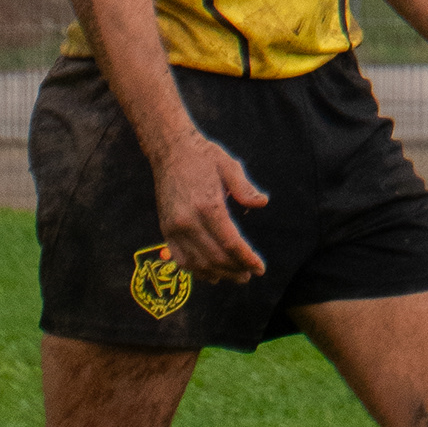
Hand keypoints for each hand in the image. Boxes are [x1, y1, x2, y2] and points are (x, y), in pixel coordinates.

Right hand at [152, 128, 269, 281]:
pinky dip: (196, 271)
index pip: (230, 243)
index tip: (260, 268)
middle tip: (249, 274)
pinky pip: (180, 259)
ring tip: (235, 276)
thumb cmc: (202, 157)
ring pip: (198, 264)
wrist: (170, 150)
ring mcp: (174, 227)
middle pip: (215, 258)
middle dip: (235, 270)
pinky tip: (210, 273)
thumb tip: (262, 203)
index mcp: (207, 205)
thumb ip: (245, 188)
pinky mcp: (165, 230)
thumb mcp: (229, 166)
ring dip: (218, 274)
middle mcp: (188, 220)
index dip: (247, 259)